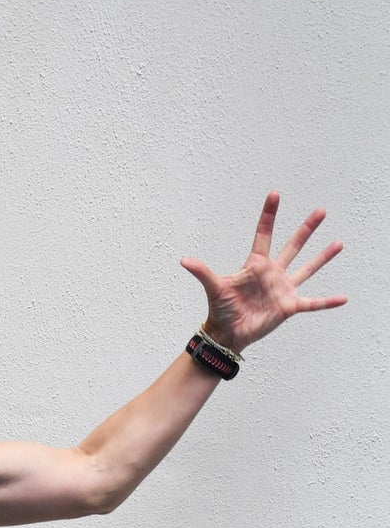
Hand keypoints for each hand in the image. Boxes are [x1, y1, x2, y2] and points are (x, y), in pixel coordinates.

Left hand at [179, 191, 345, 354]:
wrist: (227, 334)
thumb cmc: (220, 309)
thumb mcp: (214, 287)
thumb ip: (202, 272)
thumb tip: (184, 260)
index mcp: (256, 264)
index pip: (264, 233)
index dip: (269, 214)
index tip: (276, 193)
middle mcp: (273, 273)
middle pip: (293, 246)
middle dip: (307, 229)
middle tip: (321, 210)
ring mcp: (283, 289)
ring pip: (307, 268)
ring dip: (323, 257)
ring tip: (338, 243)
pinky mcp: (289, 306)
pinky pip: (313, 303)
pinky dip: (327, 302)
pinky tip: (343, 298)